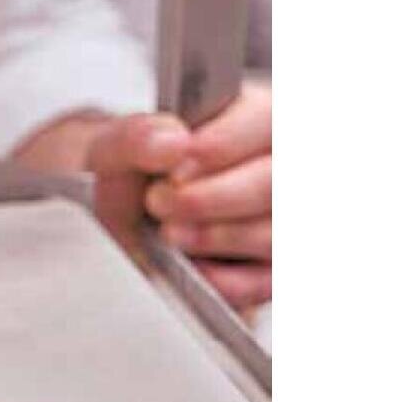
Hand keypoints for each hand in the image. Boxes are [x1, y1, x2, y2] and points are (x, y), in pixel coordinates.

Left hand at [86, 86, 271, 309]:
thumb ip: (136, 137)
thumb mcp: (114, 149)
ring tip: (170, 232)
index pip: (270, 120)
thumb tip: (172, 143)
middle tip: (160, 203)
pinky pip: (264, 282)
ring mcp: (285, 222)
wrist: (116, 221)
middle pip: (277, 182)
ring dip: (215, 238)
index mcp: (256, 119)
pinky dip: (221, 280)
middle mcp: (282, 168)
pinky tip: (189, 265)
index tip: (178, 167)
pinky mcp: (276, 271)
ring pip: (275, 234)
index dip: (225, 145)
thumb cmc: (132, 176)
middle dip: (211, 198)